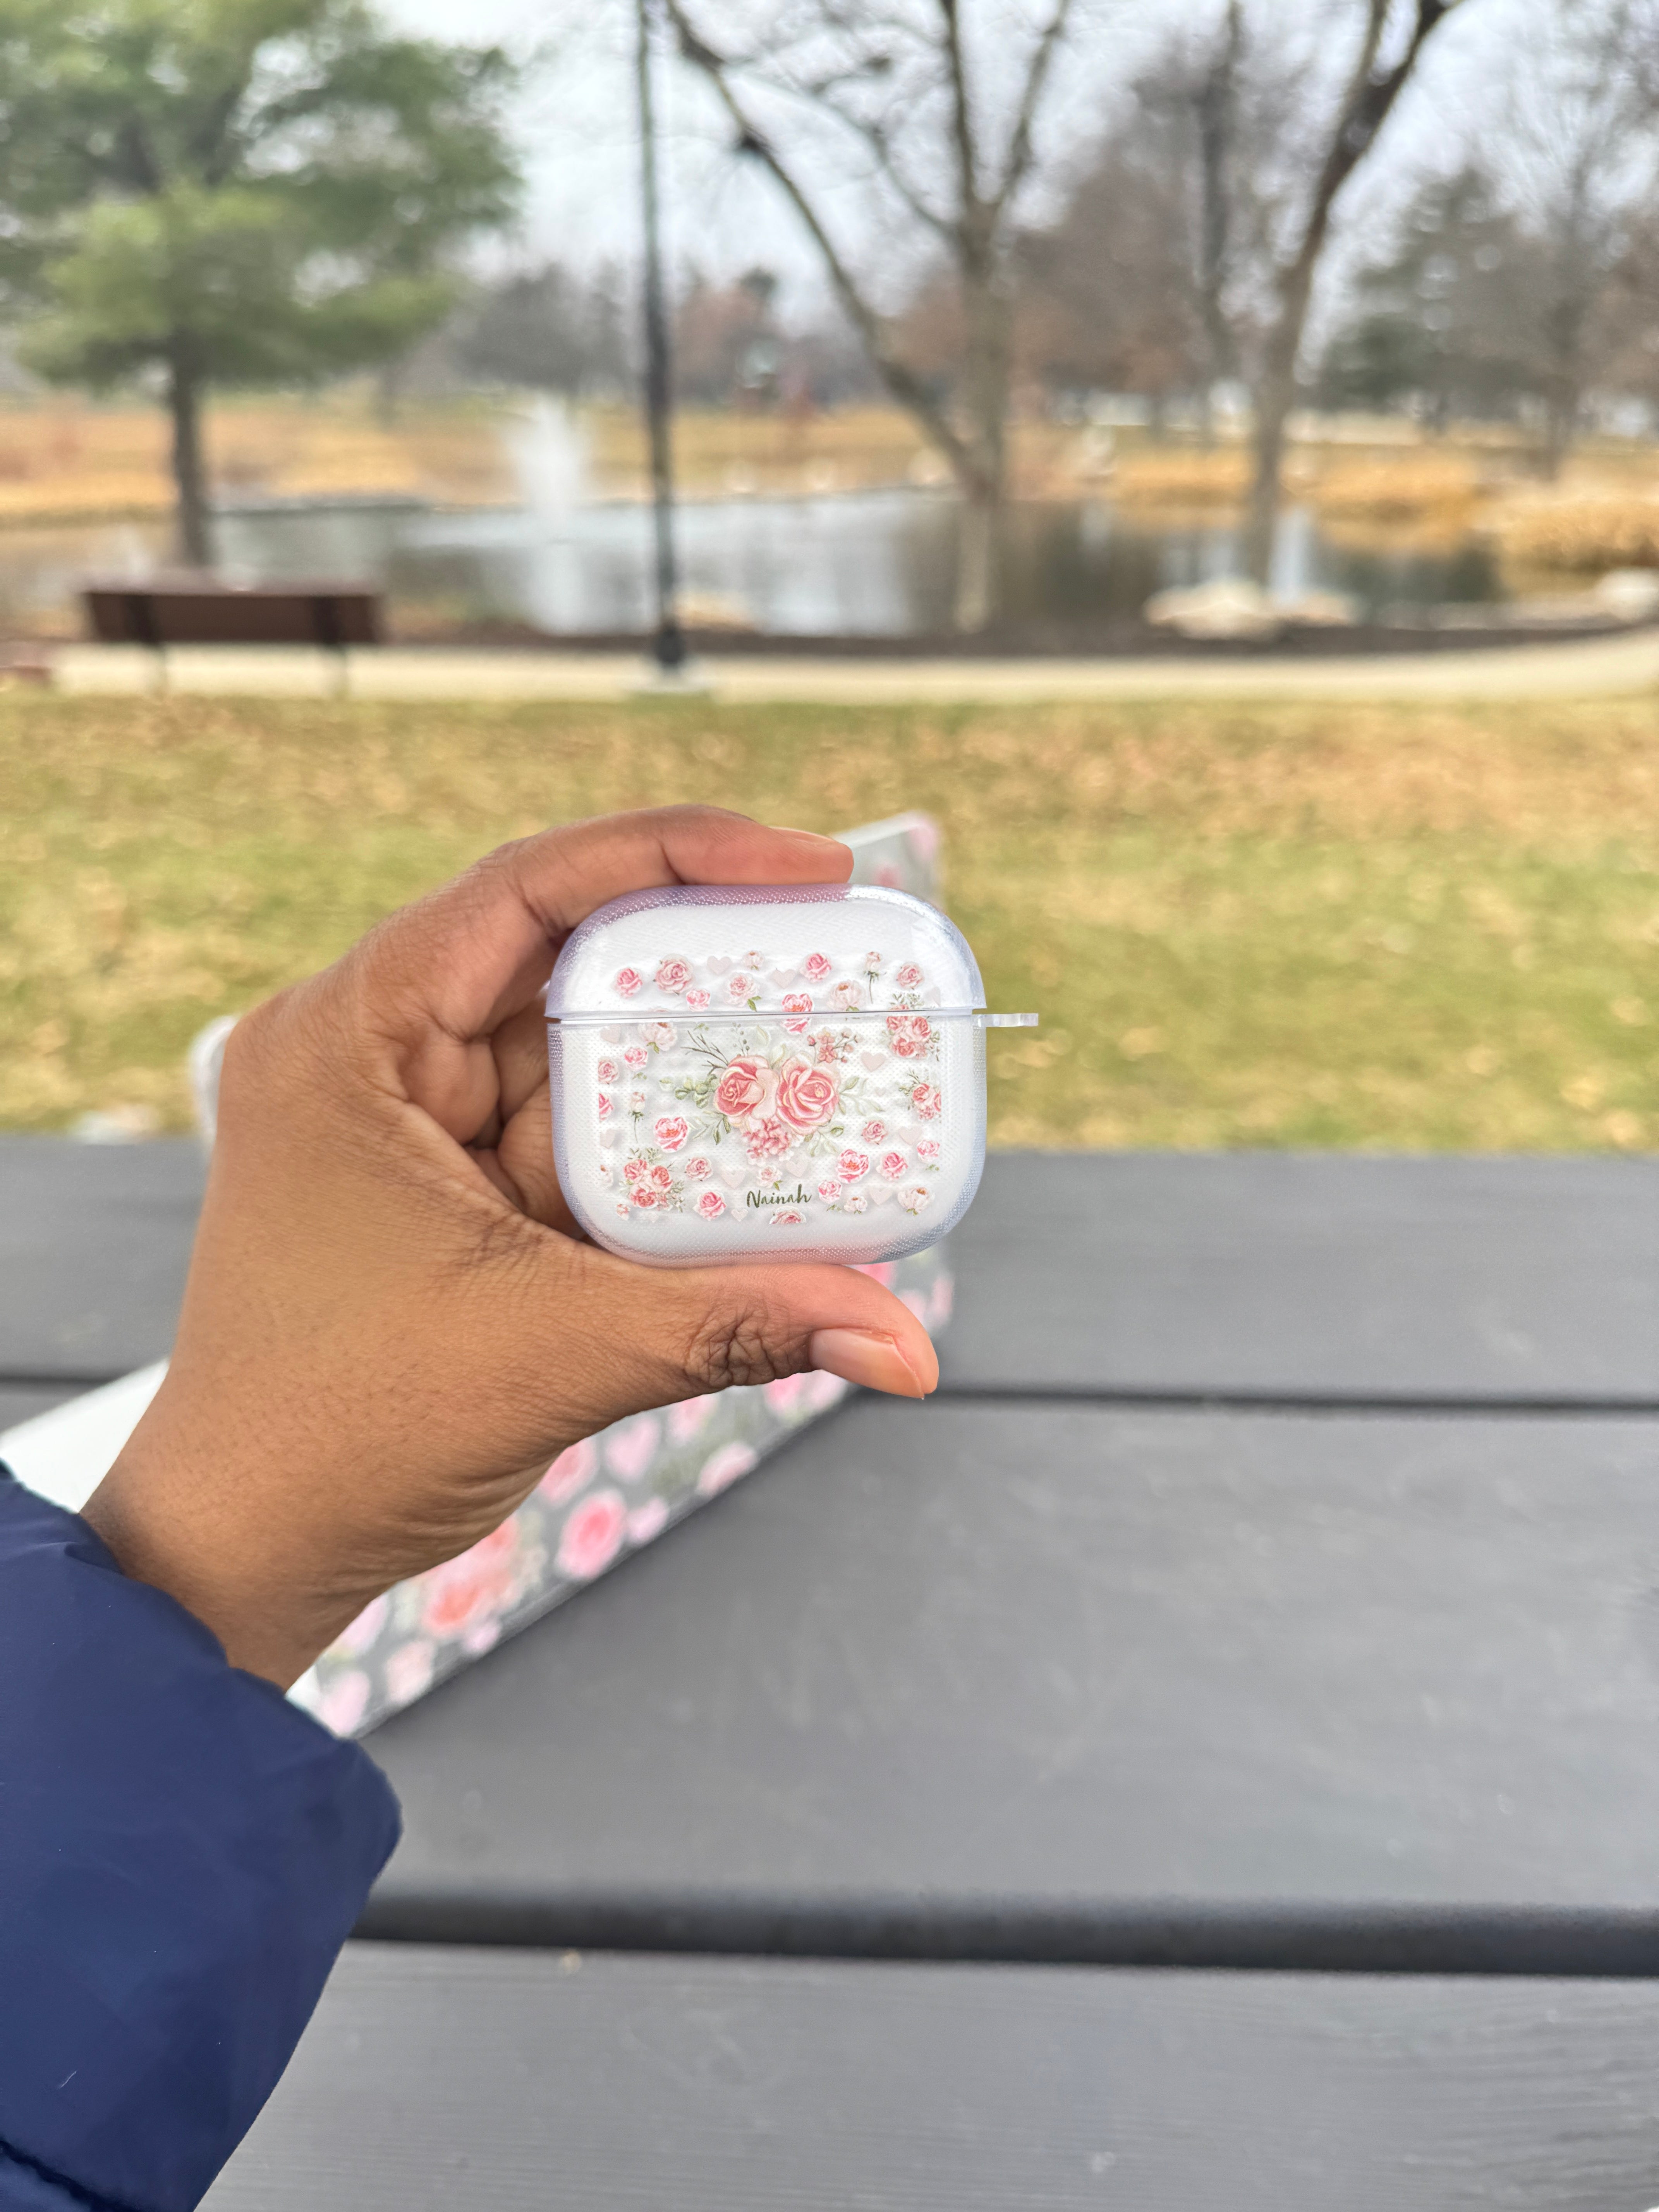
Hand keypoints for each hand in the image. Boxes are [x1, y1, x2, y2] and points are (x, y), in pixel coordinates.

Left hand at [83, 808, 937, 1688]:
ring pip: (587, 1056)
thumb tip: (907, 1346)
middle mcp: (377, 1054)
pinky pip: (580, 1138)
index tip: (808, 868)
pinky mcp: (457, 1187)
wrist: (249, 1548)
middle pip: (571, 960)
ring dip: (697, 1071)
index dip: (677, 851)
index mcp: (349, 1038)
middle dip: (710, 971)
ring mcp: (416, 1122)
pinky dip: (665, 1151)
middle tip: (844, 966)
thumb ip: (735, 1326)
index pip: (527, 888)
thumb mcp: (554, 1353)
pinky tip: (757, 1163)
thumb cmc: (339, 1434)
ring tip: (825, 1066)